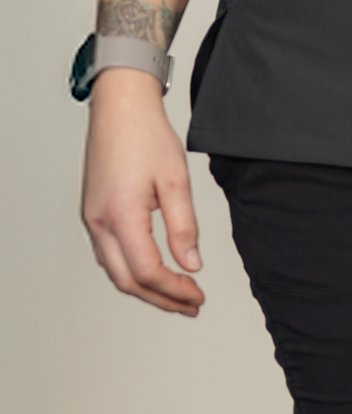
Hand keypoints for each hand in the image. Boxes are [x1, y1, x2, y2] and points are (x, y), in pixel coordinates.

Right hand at [81, 70, 205, 313]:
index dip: (174, 290)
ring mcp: (91, 219)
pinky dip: (132, 270)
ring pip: (115, 270)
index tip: (198, 295)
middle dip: (161, 299)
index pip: (147, 271)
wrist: (120, 108)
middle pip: (127, 280)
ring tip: (177, 294)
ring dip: (145, 288)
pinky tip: (153, 272)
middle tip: (191, 305)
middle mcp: (99, 222)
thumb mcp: (177, 181)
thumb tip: (191, 265)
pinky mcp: (93, 212)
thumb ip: (184, 228)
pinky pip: (109, 254)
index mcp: (120, 215)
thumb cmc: (147, 137)